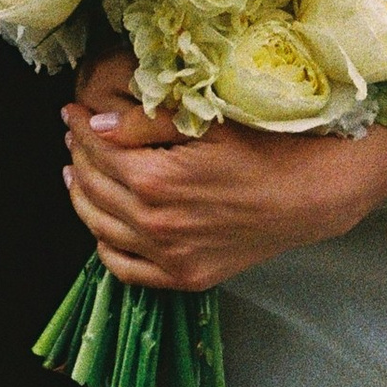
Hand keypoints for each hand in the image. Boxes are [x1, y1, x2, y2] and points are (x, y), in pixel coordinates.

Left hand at [62, 13, 386, 291]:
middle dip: (78, 156)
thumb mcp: (208, 121)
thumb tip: (96, 123)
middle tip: (74, 135)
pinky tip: (104, 223)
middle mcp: (156, 225)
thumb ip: (147, 121)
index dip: (79, 127)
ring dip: (82, 198)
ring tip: (77, 172)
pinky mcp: (186, 276)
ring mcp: (171, 257)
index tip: (71, 110)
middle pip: (93, 188)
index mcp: (156, 180)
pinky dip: (105, 246)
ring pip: (100, 229)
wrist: (315, 192)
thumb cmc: (268, 144)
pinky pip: (126, 268)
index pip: (97, 150)